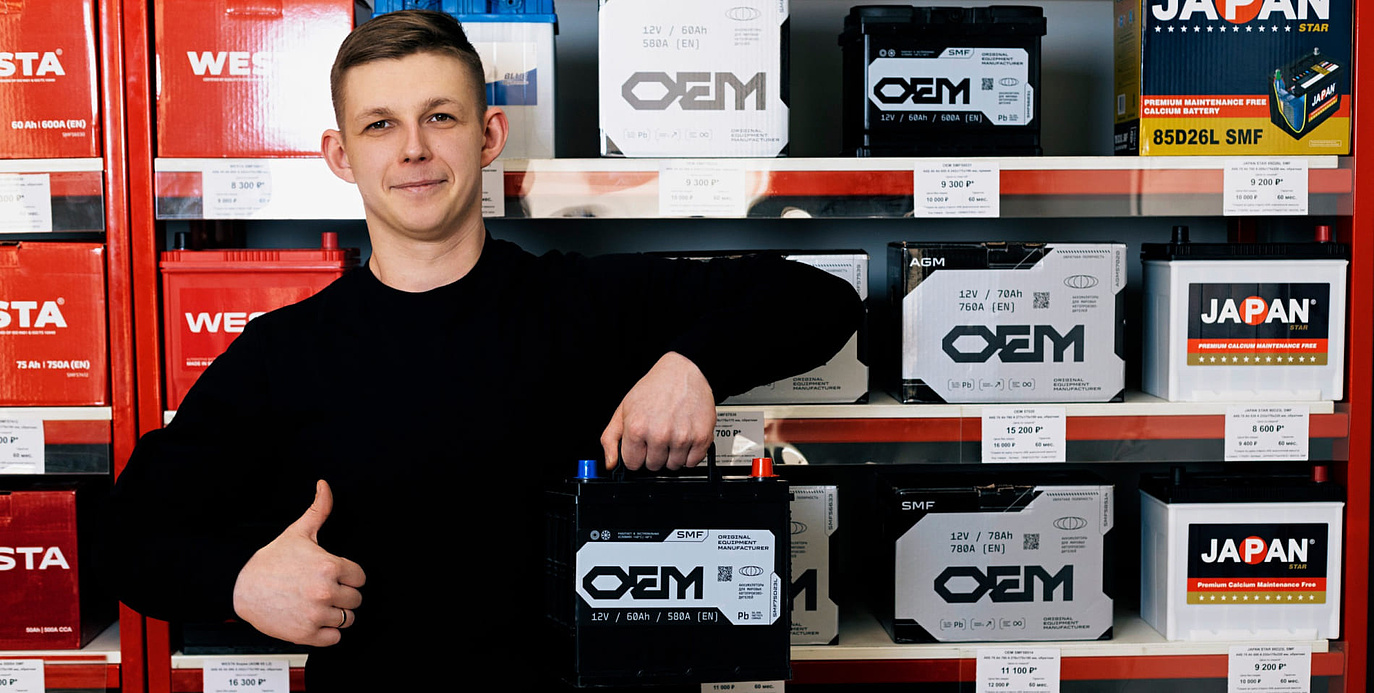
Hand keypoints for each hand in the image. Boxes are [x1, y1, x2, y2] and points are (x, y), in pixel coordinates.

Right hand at [232, 480, 365, 646]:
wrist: (241, 586)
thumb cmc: (271, 560)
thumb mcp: (298, 533)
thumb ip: (319, 510)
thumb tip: (324, 486)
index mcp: (330, 567)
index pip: (360, 578)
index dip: (349, 576)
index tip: (335, 576)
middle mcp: (325, 592)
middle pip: (356, 599)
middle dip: (344, 595)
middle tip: (326, 590)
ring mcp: (316, 614)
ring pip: (347, 620)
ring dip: (337, 614)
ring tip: (320, 605)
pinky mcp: (306, 634)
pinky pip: (334, 638)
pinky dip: (328, 632)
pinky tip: (315, 619)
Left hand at [601, 351, 714, 471]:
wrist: (682, 372)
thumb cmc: (654, 389)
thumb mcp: (623, 409)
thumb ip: (610, 438)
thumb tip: (610, 464)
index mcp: (637, 428)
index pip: (633, 464)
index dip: (637, 455)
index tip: (641, 445)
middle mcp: (659, 435)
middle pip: (653, 466)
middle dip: (654, 454)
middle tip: (658, 435)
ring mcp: (682, 437)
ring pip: (673, 466)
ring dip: (672, 455)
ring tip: (672, 434)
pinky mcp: (701, 437)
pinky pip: (692, 462)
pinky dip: (690, 455)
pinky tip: (685, 438)